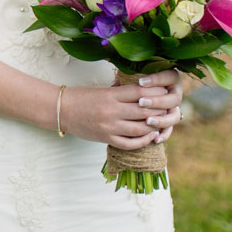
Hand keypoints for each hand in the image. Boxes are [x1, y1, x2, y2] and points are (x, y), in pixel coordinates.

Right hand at [59, 69, 183, 147]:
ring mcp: (109, 127)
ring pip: (140, 129)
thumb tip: (144, 87)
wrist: (63, 111)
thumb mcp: (103, 89)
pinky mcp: (106, 139)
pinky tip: (150, 137)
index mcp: (111, 95)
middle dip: (159, 109)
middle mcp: (112, 111)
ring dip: (154, 126)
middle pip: (144, 111)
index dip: (156, 92)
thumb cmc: (83, 97)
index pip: (140, 92)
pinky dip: (143, 141)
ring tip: (162, 122)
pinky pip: (129, 144)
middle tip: (168, 108)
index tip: (165, 91)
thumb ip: (122, 90)